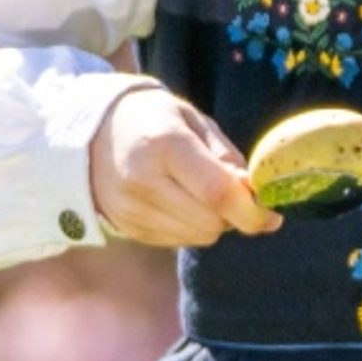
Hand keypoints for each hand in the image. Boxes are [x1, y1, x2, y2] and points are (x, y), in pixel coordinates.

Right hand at [89, 85, 275, 245]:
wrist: (90, 132)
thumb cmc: (155, 120)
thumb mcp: (195, 122)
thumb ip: (228, 160)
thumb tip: (257, 197)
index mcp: (165, 145)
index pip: (217, 193)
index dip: (251, 210)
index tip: (272, 215)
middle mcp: (142, 180)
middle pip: (210, 222)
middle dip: (234, 215)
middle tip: (232, 195)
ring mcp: (129, 207)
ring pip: (197, 236)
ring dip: (212, 222)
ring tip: (198, 193)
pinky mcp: (125, 226)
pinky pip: (177, 241)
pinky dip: (189, 227)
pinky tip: (177, 201)